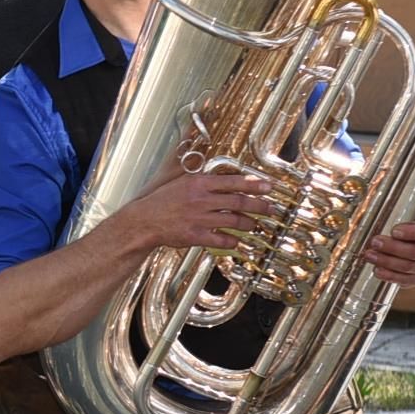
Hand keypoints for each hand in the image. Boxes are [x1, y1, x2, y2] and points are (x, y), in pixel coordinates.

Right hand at [108, 165, 274, 253]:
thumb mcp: (180, 180)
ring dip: (248, 224)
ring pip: (233, 221)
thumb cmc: (161, 200)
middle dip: (259, 205)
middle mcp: (201, 200)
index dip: (254, 184)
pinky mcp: (195, 235)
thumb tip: (221, 172)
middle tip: (271, 208)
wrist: (143, 221)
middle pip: (238, 202)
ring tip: (255, 225)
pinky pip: (220, 239)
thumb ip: (201, 177)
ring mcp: (199, 218)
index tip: (268, 186)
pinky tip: (237, 241)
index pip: (233, 181)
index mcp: (199, 183)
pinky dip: (232, 241)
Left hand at [360, 218, 414, 290]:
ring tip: (370, 255)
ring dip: (386, 261)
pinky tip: (378, 270)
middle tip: (375, 242)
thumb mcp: (410, 219)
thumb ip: (402, 220)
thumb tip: (380, 223)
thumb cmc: (410, 230)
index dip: (411, 233)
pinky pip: (405, 280)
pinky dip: (390, 276)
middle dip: (392, 248)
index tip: (394, 231)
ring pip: (408, 266)